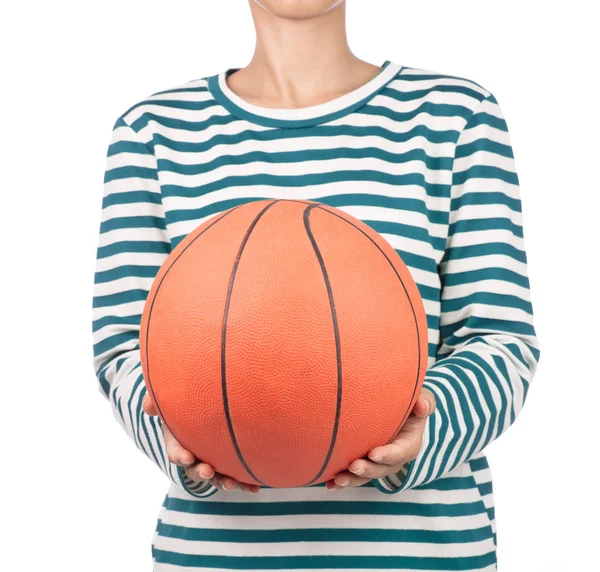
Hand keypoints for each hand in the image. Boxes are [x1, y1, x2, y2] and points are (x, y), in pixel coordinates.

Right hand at [141, 394, 259, 493]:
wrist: (211, 399)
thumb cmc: (187, 397)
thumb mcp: (170, 396)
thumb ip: (157, 399)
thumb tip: (148, 407)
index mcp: (179, 440)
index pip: (175, 451)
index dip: (179, 455)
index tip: (187, 458)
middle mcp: (195, 454)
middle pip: (195, 468)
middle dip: (201, 472)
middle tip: (209, 472)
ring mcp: (212, 459)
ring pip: (216, 476)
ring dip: (223, 482)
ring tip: (232, 484)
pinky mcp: (229, 462)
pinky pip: (236, 474)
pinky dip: (245, 482)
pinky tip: (255, 488)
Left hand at [326, 388, 435, 489]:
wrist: (399, 409)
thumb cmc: (410, 403)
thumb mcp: (422, 399)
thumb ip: (425, 402)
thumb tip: (421, 406)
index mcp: (408, 444)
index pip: (400, 452)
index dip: (388, 455)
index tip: (373, 454)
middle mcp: (393, 458)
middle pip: (381, 469)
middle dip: (368, 470)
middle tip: (353, 467)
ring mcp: (378, 463)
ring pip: (366, 476)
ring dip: (352, 480)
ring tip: (337, 480)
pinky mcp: (365, 462)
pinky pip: (353, 474)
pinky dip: (341, 481)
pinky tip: (328, 484)